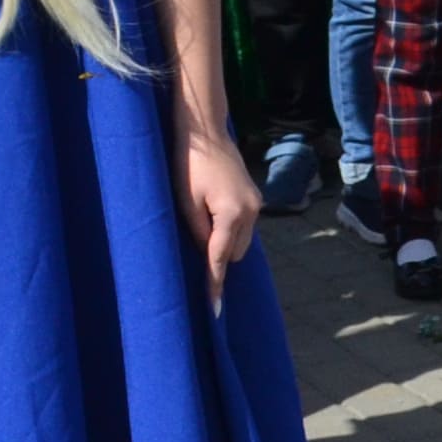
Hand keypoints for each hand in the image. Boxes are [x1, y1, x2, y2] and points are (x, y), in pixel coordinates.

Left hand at [174, 123, 261, 307]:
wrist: (205, 132)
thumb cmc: (188, 165)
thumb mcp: (185, 202)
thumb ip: (198, 232)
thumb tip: (207, 255)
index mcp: (232, 213)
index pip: (220, 258)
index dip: (215, 283)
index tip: (214, 309)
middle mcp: (251, 211)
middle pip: (234, 253)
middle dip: (218, 257)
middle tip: (193, 242)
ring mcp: (256, 203)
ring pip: (241, 241)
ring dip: (224, 242)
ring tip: (201, 222)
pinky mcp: (254, 197)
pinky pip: (243, 226)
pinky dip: (230, 229)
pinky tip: (212, 215)